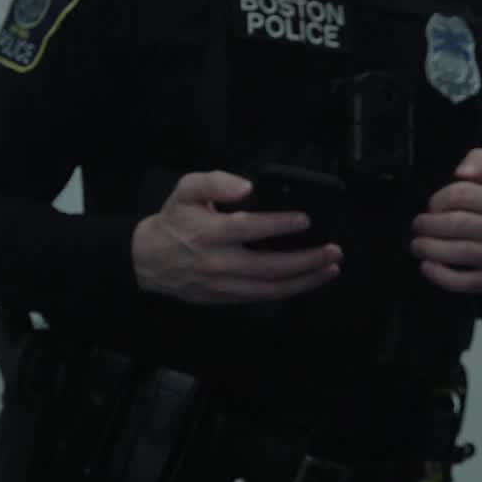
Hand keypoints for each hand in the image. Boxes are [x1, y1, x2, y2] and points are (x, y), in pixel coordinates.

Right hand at [131, 170, 341, 306]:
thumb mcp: (185, 190)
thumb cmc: (174, 221)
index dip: (280, 224)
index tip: (306, 219)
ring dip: (306, 280)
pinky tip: (309, 280)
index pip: (250, 228)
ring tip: (331, 268)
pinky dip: (290, 290)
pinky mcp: (227, 299)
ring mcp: (225, 286)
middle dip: (306, 260)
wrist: (148, 261)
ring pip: (272, 288)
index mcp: (210, 233)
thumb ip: (214, 181)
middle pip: (270, 267)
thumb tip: (247, 187)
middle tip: (333, 250)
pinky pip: (264, 297)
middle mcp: (220, 263)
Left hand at [413, 149, 481, 297]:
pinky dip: (440, 275)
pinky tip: (426, 266)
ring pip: (458, 252)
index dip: (438, 200)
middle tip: (417, 227)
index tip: (430, 206)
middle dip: (428, 225)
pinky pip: (462, 281)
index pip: (460, 195)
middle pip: (456, 224)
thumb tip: (461, 171)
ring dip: (429, 248)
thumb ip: (479, 163)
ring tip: (417, 245)